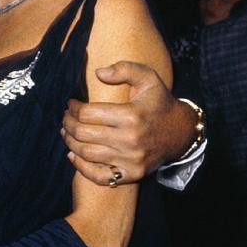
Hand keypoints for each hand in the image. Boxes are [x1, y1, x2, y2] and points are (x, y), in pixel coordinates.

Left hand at [62, 61, 195, 185]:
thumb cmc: (159, 103)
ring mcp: (131, 160)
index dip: (73, 108)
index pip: (88, 114)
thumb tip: (99, 73)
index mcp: (131, 116)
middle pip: (84, 134)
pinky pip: (100, 177)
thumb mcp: (148, 78)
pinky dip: (82, 168)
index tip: (71, 104)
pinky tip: (73, 156)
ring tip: (67, 133)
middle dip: (68, 124)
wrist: (181, 132)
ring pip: (87, 154)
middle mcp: (130, 140)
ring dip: (70, 143)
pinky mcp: (132, 174)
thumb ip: (125, 69)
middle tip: (65, 118)